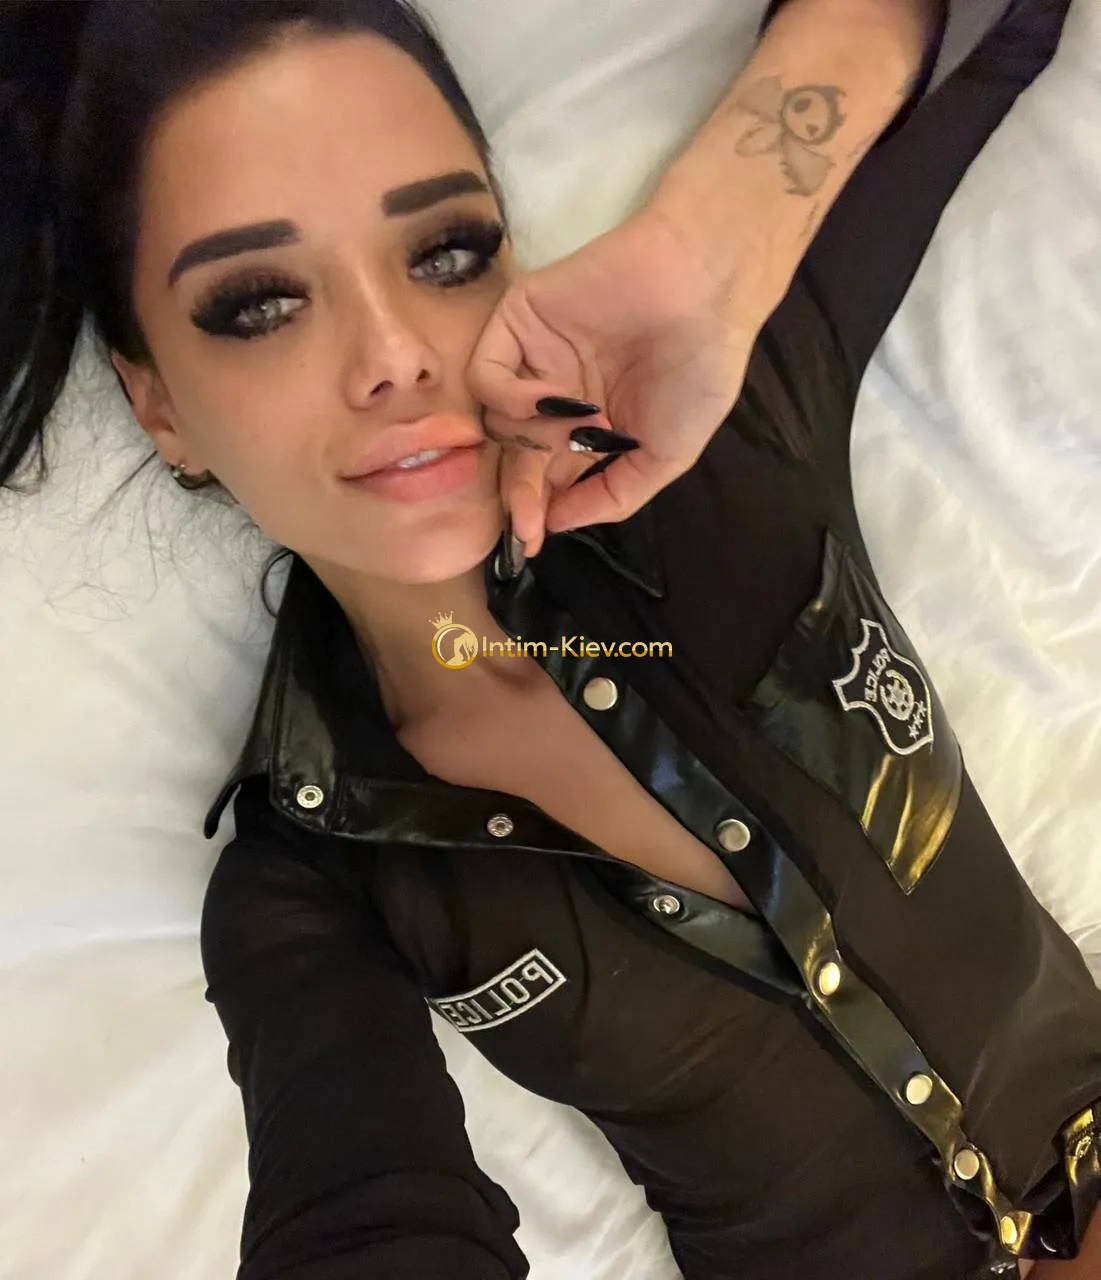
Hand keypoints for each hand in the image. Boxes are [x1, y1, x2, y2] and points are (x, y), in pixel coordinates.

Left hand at [468, 204, 768, 556]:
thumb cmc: (697, 370)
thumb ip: (613, 495)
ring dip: (534, 438)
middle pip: (515, 454)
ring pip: (496, 420)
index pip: (545, 475)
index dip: (536, 508)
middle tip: (527, 521)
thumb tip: (559, 526)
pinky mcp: (517, 321)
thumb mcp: (665, 454)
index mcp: (589, 425)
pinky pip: (485, 376)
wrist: (704, 291)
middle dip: (520, 493)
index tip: (532, 540)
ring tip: (582, 426)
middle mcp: (556, 394)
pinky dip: (510, 398)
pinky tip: (550, 399)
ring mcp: (533, 358)